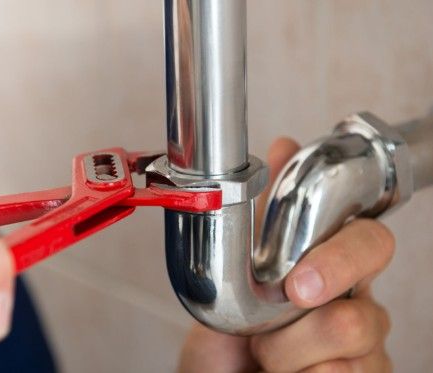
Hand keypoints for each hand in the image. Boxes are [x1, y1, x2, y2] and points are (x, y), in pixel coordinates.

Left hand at [178, 138, 392, 372]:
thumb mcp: (237, 265)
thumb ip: (265, 212)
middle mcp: (356, 305)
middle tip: (265, 335)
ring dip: (289, 356)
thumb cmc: (232, 324)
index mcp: (331, 267)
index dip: (342, 259)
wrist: (219, 372)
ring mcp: (363, 350)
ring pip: (350, 352)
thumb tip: (282, 146)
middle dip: (307, 327)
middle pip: (365, 313)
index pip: (370, 246)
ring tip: (264, 353)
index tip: (298, 285)